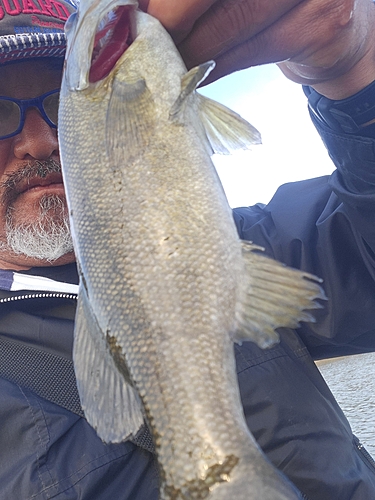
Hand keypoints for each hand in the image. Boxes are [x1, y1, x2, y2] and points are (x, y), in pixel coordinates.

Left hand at [138, 0, 374, 98]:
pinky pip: (255, 50)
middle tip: (149, 49)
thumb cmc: (270, 5)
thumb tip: (141, 11)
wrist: (329, 29)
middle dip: (174, 23)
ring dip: (192, 51)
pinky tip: (198, 76)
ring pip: (234, 21)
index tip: (139, 20)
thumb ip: (197, 1)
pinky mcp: (321, 24)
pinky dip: (218, 67)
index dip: (171, 2)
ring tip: (169, 67)